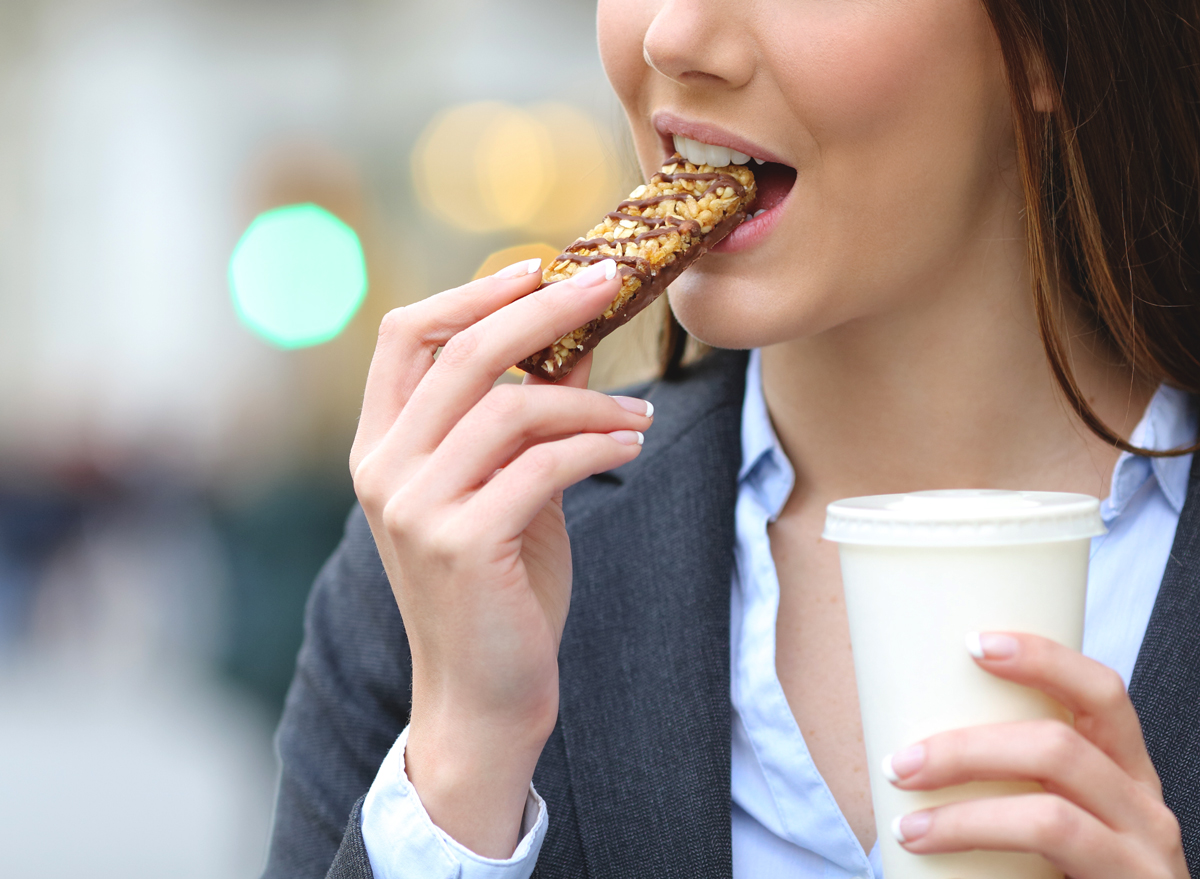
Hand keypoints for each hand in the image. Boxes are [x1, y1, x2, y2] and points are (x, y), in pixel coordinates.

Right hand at [349, 257, 652, 856]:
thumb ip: (527, 416)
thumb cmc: (498, 586)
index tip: (537, 269)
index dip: (471, 292)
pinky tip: (631, 445)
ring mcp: (414, 507)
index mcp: (382, 446)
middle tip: (607, 281)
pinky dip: (596, 444)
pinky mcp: (460, 543)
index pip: (406, 336)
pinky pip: (541, 466)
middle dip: (542, 308)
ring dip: (589, 399)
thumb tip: (576, 340)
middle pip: (461, 353)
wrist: (484, 694)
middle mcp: (383, 469)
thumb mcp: (510, 485)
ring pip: (509, 408)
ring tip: (639, 413)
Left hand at [884, 633, 1187, 877]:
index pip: (1099, 692)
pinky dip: (975, 831)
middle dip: (966, 748)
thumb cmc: (1057, 875)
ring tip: (905, 820)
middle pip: (1061, 742)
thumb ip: (1003, 777)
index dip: (1043, 658)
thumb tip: (906, 743)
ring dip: (963, 802)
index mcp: (1120, 769)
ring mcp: (1143, 850)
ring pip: (1050, 799)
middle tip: (899, 764)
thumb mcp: (1042, 814)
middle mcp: (1142, 804)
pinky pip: (1053, 836)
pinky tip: (927, 842)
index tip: (970, 643)